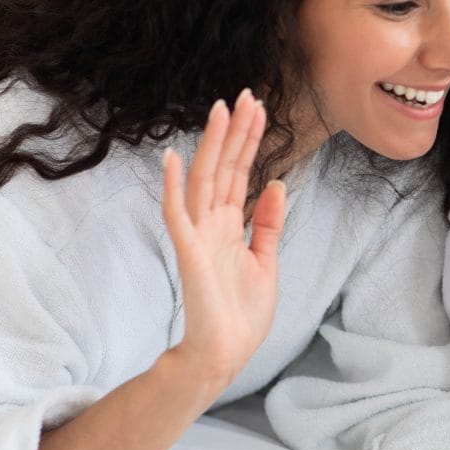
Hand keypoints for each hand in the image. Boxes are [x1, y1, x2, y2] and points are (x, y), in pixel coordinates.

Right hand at [159, 89, 287, 396]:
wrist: (226, 353)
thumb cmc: (241, 314)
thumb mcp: (266, 261)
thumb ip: (267, 224)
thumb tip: (276, 185)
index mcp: (229, 226)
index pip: (239, 174)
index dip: (249, 141)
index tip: (259, 109)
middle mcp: (211, 225)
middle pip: (224, 168)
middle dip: (236, 133)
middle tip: (248, 95)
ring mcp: (198, 237)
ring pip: (204, 181)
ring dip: (211, 146)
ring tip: (221, 110)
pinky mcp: (189, 253)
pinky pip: (177, 215)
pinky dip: (173, 187)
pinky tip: (173, 159)